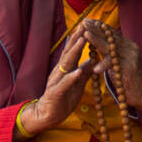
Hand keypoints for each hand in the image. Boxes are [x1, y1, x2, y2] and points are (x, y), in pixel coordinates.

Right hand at [16, 25, 94, 139]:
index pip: (72, 50)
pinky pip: (64, 84)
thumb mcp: (77, 84)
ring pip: (66, 64)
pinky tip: (78, 71)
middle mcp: (59, 71)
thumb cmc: (63, 99)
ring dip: (74, 52)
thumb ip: (84, 72)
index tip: (88, 25)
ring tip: (82, 41)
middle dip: (77, 38)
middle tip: (85, 25)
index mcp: (65, 69)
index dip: (80, 38)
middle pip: (68, 52)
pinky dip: (71, 77)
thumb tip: (93, 60)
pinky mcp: (55, 93)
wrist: (47, 116)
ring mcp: (56, 81)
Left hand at [81, 19, 141, 119]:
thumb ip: (110, 53)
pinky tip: (95, 68)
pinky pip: (114, 65)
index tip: (86, 20)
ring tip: (86, 35)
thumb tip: (96, 44)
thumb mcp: (118, 63)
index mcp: (128, 45)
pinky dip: (104, 65)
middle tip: (83, 22)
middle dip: (95, 28)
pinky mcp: (130, 68)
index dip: (98, 25)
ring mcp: (131, 57)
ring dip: (97, 40)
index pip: (111, 32)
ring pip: (111, 47)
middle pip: (110, 36)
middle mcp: (131, 48)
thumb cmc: (128, 80)